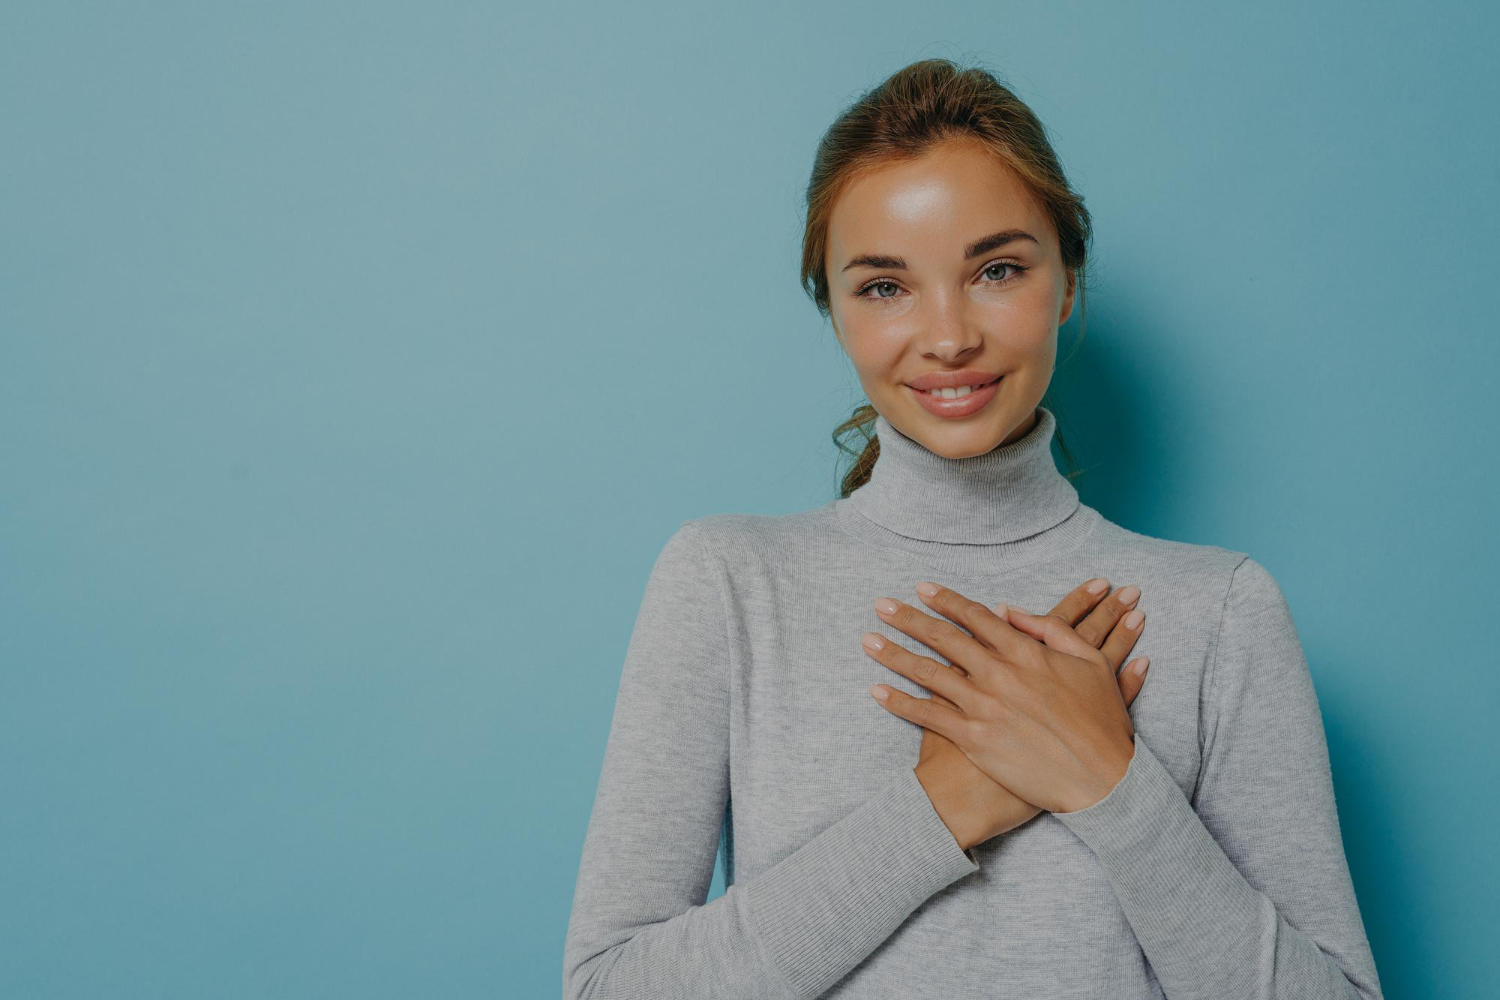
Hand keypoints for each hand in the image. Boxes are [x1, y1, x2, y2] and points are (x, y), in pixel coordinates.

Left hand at [866, 581, 1140, 814]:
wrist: (1102, 779)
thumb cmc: (1101, 722)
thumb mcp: (1092, 664)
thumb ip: (1052, 631)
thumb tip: (1011, 611)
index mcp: (1025, 652)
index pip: (975, 617)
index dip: (946, 600)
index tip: (922, 589)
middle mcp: (998, 673)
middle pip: (942, 637)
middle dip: (908, 618)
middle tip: (881, 604)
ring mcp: (983, 706)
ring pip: (927, 673)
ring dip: (894, 654)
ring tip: (868, 640)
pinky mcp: (974, 739)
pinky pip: (927, 717)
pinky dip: (899, 703)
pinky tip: (877, 691)